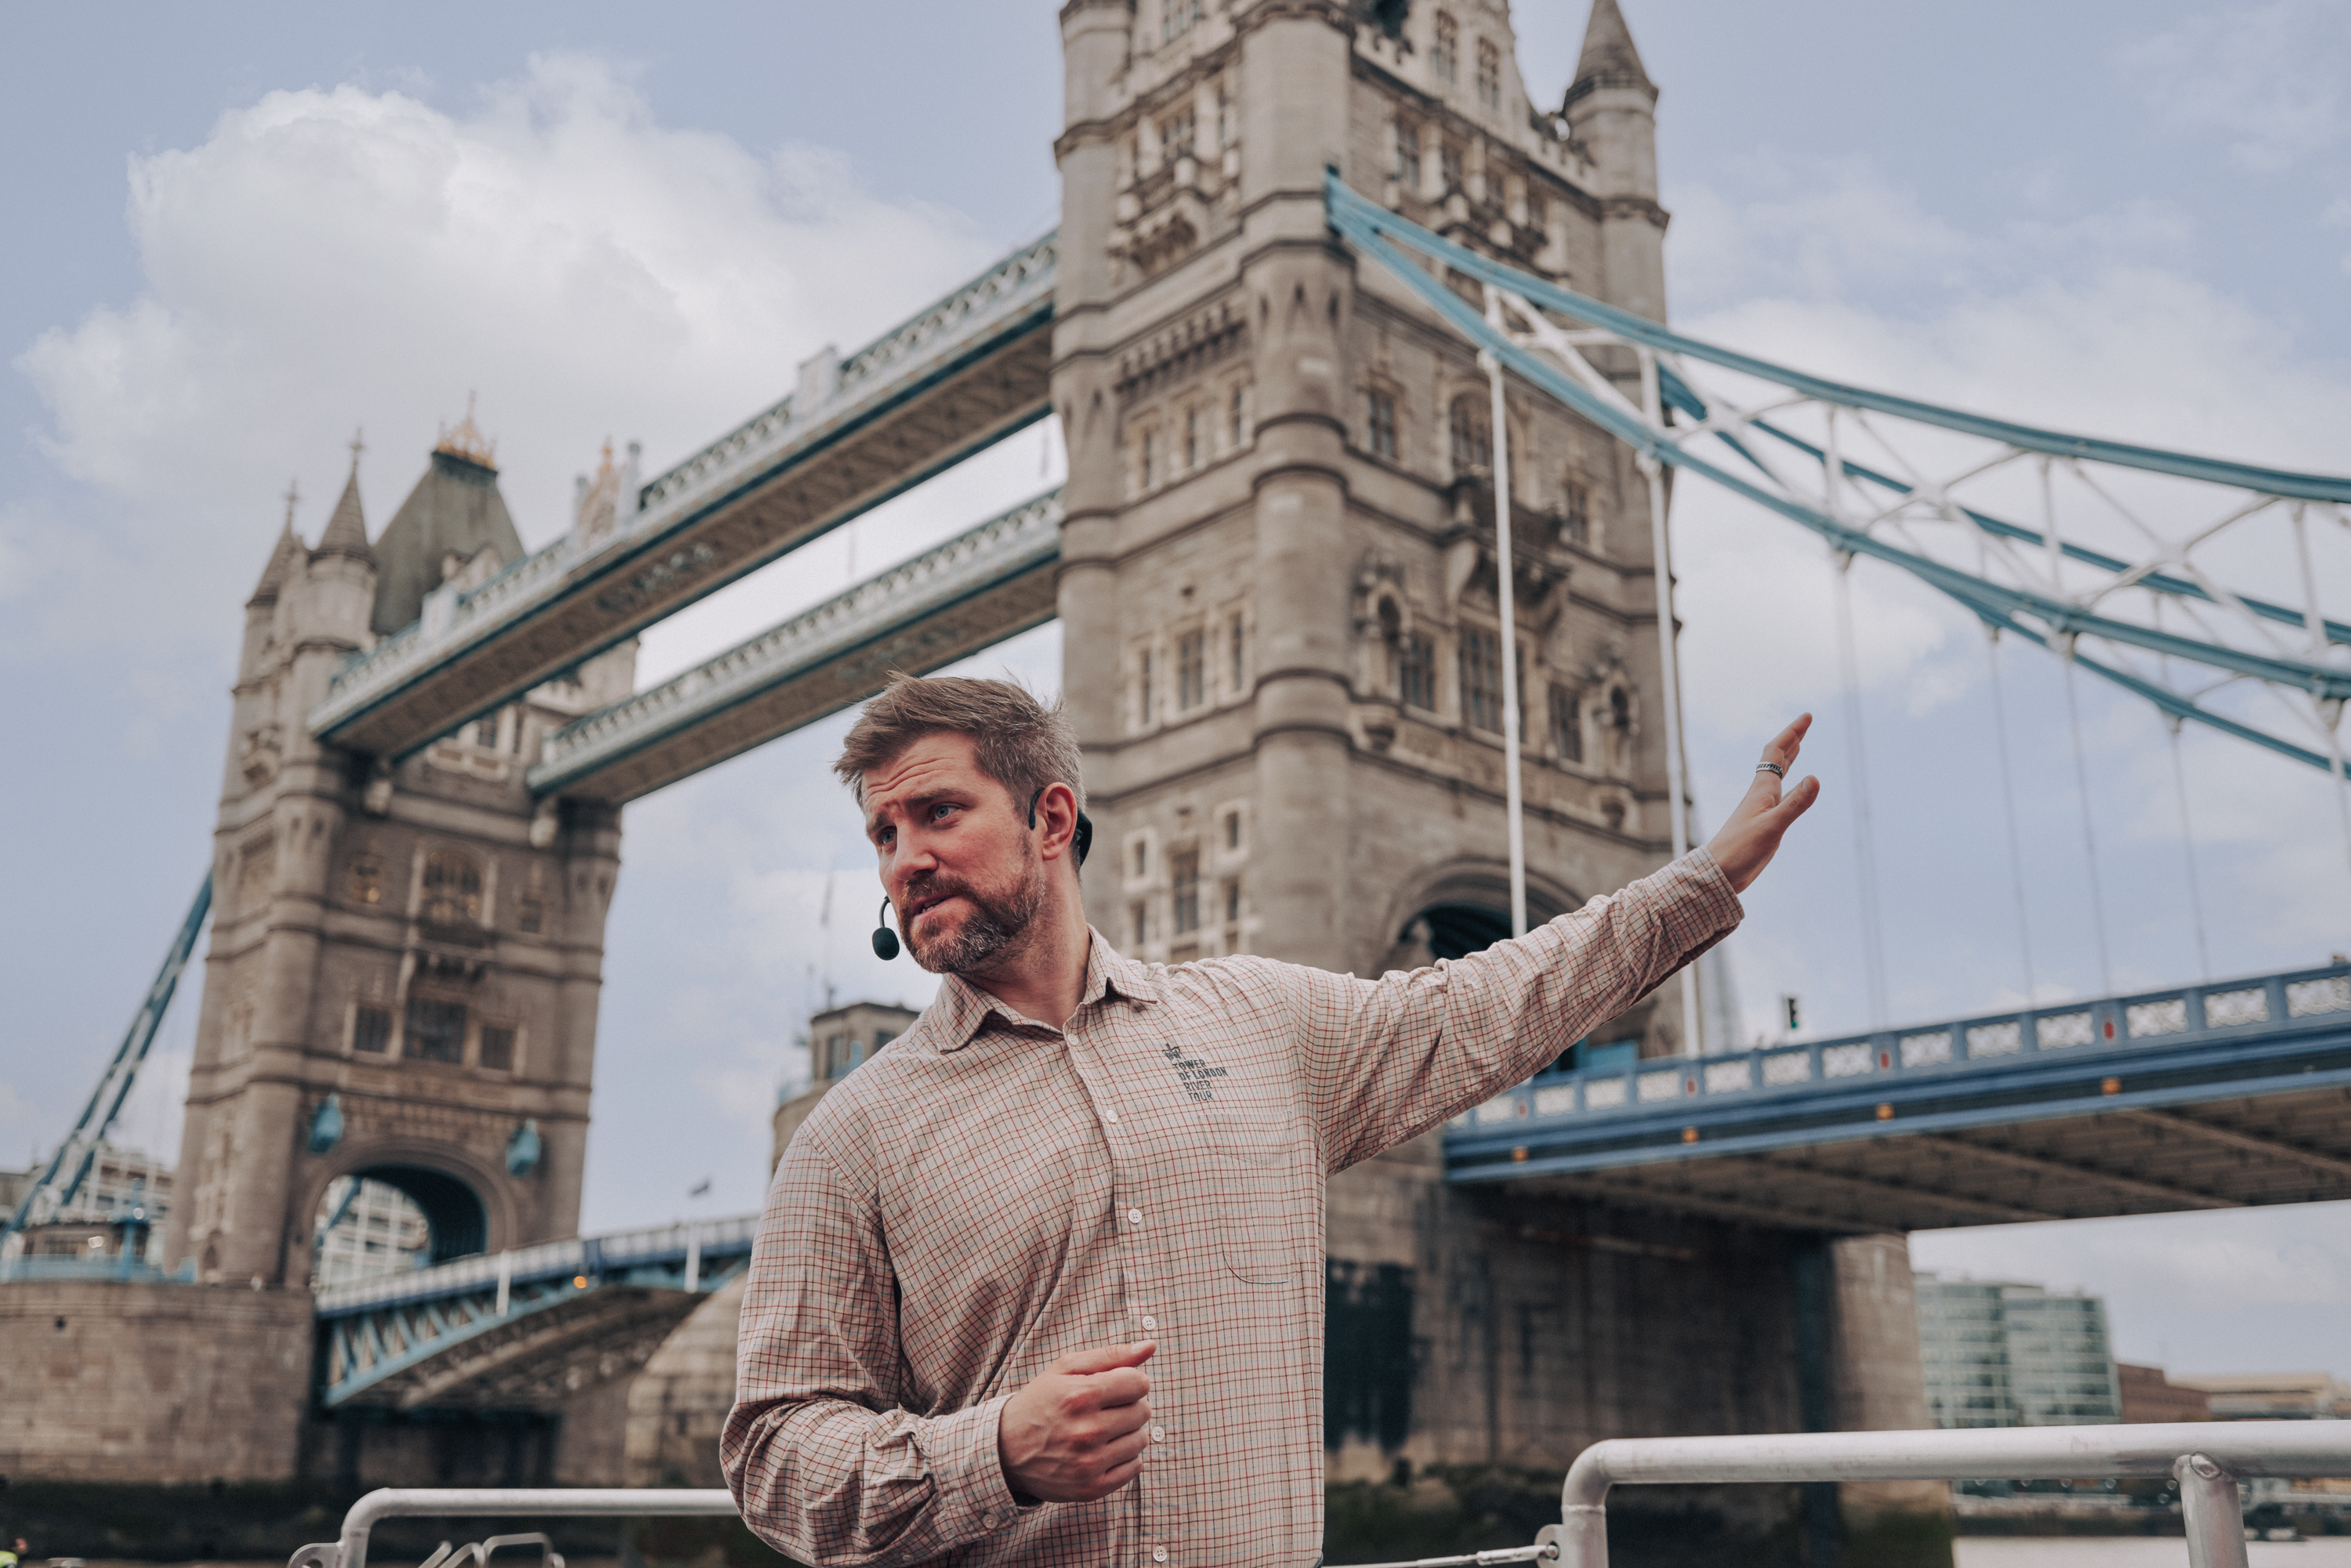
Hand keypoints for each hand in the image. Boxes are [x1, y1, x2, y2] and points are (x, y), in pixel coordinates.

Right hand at [997, 1340, 1156, 1502]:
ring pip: (1141, 1440)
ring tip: (1105, 1429)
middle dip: (1131, 1405)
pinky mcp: (1091, 1488)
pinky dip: (1125, 1457)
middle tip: (1107, 1408)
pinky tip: (1104, 1450)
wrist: (1006, 1450)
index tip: (1118, 1386)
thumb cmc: (1039, 1403)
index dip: (1132, 1382)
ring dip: (1129, 1431)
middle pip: (1143, 1411)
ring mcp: (1089, 1463)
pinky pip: (1134, 1468)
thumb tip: (1151, 1345)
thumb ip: (1110, 1355)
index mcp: (1080, 1396)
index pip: (1139, 1384)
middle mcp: (1086, 1431)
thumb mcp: (1065, 1369)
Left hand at [1703, 714, 1820, 893]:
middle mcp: (1760, 794)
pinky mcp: (1763, 823)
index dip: (1792, 733)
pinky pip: (1779, 795)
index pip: (1776, 752)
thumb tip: (1814, 778)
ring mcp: (1761, 808)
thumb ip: (1795, 804)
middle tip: (1806, 723)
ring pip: (1776, 775)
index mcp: (1761, 790)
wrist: (1718, 874)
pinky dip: (1789, 785)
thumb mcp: (1772, 827)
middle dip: (1792, 740)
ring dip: (1789, 759)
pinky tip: (1793, 789)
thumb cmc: (1740, 850)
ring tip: (1798, 746)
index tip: (1807, 717)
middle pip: (1776, 759)